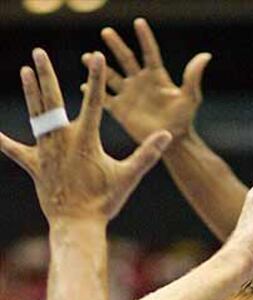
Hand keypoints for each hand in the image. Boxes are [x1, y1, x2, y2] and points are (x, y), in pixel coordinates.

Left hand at [0, 49, 170, 223]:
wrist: (77, 224)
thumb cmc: (103, 202)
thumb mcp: (127, 177)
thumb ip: (147, 154)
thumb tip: (167, 136)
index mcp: (86, 140)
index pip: (94, 103)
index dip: (96, 79)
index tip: (96, 57)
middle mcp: (62, 140)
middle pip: (52, 101)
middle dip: (46, 75)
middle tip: (39, 53)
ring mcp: (46, 152)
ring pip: (36, 116)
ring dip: (31, 93)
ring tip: (25, 72)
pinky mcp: (34, 166)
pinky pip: (16, 151)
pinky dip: (4, 142)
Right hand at [82, 19, 210, 142]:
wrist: (172, 141)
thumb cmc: (184, 119)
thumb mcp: (190, 97)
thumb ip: (193, 76)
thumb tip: (205, 56)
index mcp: (156, 77)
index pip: (149, 52)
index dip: (145, 38)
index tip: (139, 22)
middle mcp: (141, 82)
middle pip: (126, 59)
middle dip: (116, 45)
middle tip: (106, 32)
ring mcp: (130, 96)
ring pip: (111, 76)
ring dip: (100, 67)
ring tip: (88, 57)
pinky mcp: (121, 111)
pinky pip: (105, 99)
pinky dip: (95, 92)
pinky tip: (86, 85)